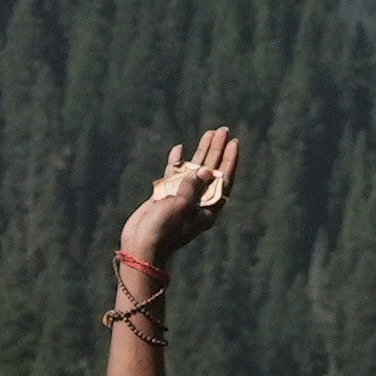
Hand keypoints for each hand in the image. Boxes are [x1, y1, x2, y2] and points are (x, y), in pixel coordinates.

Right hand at [115, 126, 239, 282]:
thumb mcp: (182, 206)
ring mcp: (181, 198)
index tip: (234, 143)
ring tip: (209, 133)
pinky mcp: (165, 196)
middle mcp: (198, 202)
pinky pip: (174, 175)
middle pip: (212, 170)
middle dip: (217, 150)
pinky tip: (179, 149)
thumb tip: (206, 170)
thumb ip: (193, 185)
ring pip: (195, 170)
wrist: (141, 245)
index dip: (230, 161)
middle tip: (223, 130)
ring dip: (201, 152)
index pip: (224, 180)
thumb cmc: (164, 230)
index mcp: (208, 208)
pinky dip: (177, 162)